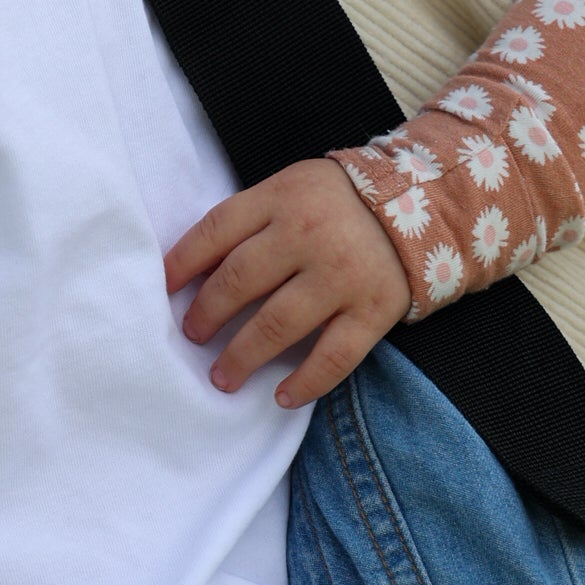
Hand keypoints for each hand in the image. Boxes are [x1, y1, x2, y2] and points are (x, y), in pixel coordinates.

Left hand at [164, 159, 411, 407]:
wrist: (422, 204)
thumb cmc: (338, 201)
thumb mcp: (290, 187)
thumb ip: (249, 218)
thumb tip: (192, 269)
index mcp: (282, 197)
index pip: (217, 230)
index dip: (182, 263)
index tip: (162, 290)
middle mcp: (308, 235)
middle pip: (240, 281)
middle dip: (207, 315)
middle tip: (192, 337)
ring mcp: (341, 275)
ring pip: (278, 324)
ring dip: (242, 356)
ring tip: (221, 378)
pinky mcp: (373, 310)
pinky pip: (333, 357)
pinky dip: (304, 382)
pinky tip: (280, 396)